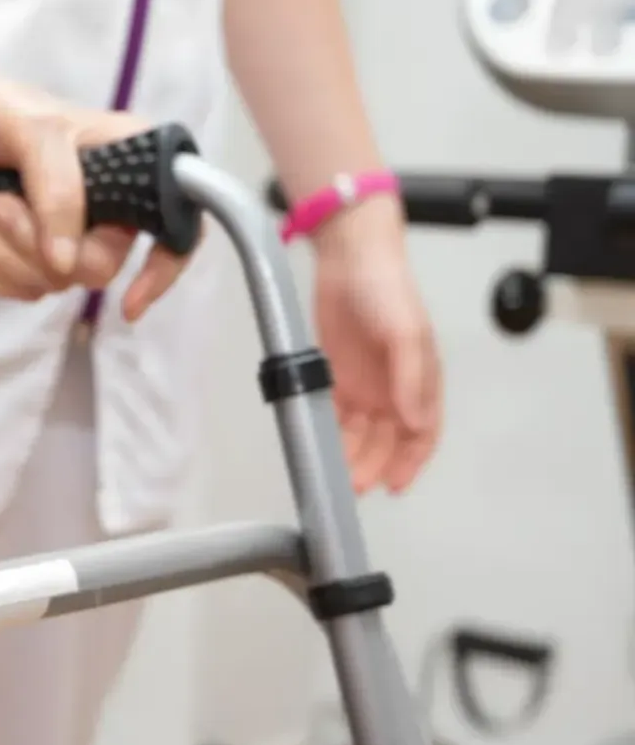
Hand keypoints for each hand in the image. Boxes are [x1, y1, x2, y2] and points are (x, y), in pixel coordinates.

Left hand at [0, 67, 187, 319]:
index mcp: (129, 160)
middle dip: (39, 246)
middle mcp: (107, 203)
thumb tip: (67, 262)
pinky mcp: (27, 256)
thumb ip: (58, 189)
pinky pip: (19, 291)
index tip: (132, 300)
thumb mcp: (30, 127)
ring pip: (55, 283)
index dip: (165, 268)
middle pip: (98, 267)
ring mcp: (67, 234)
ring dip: (4, 257)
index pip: (177, 223)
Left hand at [311, 197, 442, 493]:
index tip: (397, 485)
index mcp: (420, 381)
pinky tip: (322, 447)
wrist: (349, 259)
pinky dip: (331, 432)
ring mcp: (364, 383)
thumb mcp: (407, 334)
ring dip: (352, 455)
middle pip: (388, 439)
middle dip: (375, 464)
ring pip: (360, 432)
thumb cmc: (388, 292)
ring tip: (337, 475)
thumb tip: (414, 422)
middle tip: (355, 485)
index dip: (413, 461)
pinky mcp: (335, 375)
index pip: (423, 432)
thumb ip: (412, 379)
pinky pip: (334, 413)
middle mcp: (394, 388)